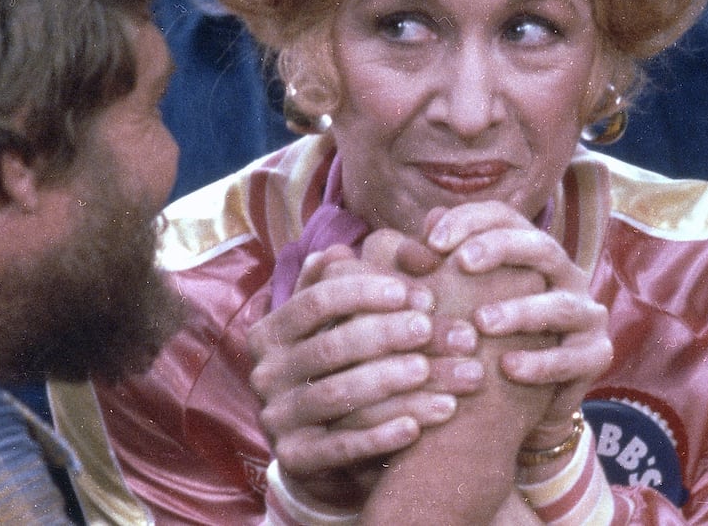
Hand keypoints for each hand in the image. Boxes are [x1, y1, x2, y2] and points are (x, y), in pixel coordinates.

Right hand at [246, 243, 480, 506]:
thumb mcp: (339, 325)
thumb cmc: (342, 369)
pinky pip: (341, 447)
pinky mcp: (296, 460)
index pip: (317, 299)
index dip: (369, 292)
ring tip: (441, 375)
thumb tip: (342, 248)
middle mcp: (266, 373)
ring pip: (338, 395)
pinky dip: (381, 436)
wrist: (324, 450)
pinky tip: (419, 426)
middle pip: (331, 345)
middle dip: (390, 334)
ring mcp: (277, 418)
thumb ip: (345, 285)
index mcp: (272, 331)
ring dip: (393, 381)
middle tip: (436, 329)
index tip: (423, 293)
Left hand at [424, 202, 612, 464]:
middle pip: (540, 247)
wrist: (521, 403)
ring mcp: (584, 314)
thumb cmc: (479, 341)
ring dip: (522, 310)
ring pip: (560, 304)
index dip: (470, 220)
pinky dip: (542, 362)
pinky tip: (509, 368)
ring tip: (483, 322)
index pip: (505, 218)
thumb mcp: (455, 303)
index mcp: (528, 252)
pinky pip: (574, 356)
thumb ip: (434, 274)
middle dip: (501, 250)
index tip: (432, 240)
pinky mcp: (596, 354)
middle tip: (461, 263)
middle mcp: (562, 275)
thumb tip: (408, 245)